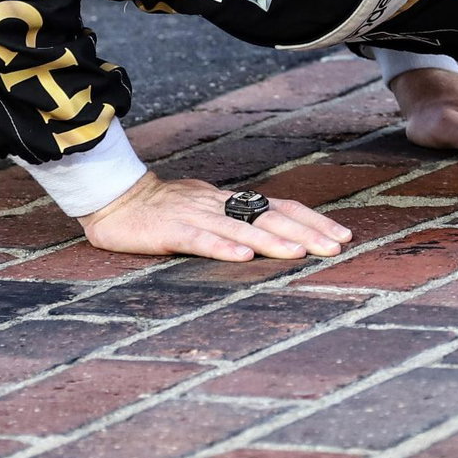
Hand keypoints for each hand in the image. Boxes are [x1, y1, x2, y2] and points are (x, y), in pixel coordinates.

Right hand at [78, 171, 351, 261]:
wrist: (115, 199)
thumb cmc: (165, 209)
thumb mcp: (207, 210)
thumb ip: (237, 219)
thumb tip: (276, 230)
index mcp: (231, 201)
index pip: (281, 207)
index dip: (313, 220)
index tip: (343, 235)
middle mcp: (220, 205)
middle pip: (270, 216)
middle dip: (307, 232)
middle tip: (337, 246)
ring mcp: (195, 216)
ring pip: (240, 228)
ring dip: (273, 241)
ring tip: (300, 253)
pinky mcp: (170, 230)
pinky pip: (200, 239)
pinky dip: (223, 248)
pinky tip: (243, 258)